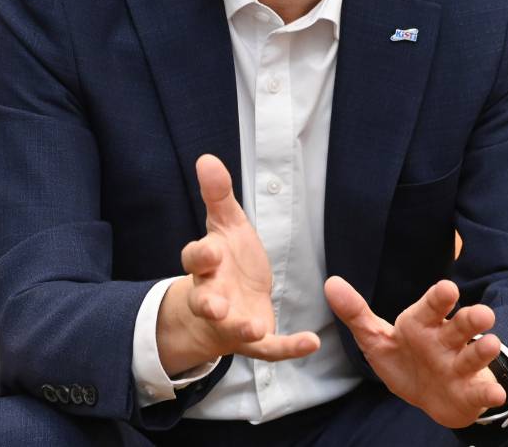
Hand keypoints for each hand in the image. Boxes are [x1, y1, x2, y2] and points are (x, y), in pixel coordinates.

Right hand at [157, 155, 318, 374]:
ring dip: (242, 329)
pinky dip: (289, 348)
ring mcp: (234, 321)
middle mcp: (214, 296)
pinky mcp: (256, 341)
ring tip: (252, 329)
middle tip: (215, 305)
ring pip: (233, 328)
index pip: (196, 259)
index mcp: (207, 265)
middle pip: (206, 301)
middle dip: (209, 303)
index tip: (211, 252)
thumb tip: (206, 158)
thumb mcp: (226, 223)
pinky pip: (271, 349)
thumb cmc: (225, 259)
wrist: (226, 304)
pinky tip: (311, 342)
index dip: (202, 256)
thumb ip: (218, 194)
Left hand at [324, 276, 506, 428]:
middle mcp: (444, 340)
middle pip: (459, 326)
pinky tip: (496, 393)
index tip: (447, 288)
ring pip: (472, 355)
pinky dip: (489, 392)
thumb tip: (330, 283)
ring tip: (492, 344)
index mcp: (422, 324)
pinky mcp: (468, 391)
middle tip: (484, 313)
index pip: (431, 307)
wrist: (430, 395)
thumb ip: (355, 313)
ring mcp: (458, 366)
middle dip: (471, 319)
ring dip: (483, 350)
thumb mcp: (376, 338)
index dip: (439, 298)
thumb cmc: (404, 358)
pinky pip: (480, 391)